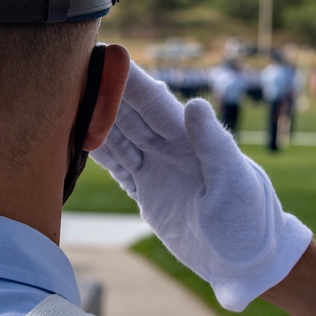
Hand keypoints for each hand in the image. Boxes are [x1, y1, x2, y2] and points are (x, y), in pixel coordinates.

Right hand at [91, 62, 312, 310]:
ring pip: (118, 137)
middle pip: (129, 113)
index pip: (152, 102)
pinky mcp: (148, 193)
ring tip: (65, 95)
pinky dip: (98, 151)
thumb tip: (194, 103)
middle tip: (69, 65)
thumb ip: (214, 143)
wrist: (247, 261)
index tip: (104, 55)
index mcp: (191, 138)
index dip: (128, 80)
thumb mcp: (235, 182)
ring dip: (94, 118)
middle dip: (102, 90)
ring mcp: (157, 169)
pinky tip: (76, 136)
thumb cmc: (249, 219)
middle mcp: (171, 147)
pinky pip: (118, 165)